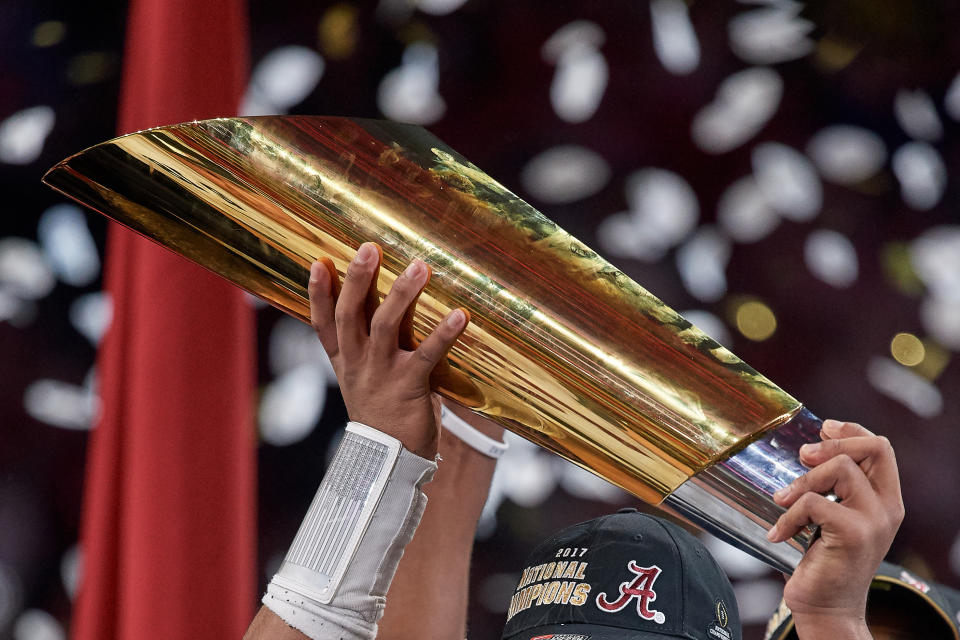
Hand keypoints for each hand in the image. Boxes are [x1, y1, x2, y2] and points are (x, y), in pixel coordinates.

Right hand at [308, 242, 469, 458]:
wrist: (391, 461)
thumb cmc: (383, 412)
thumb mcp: (364, 377)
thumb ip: (367, 344)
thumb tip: (382, 302)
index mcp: (345, 360)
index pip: (324, 323)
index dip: (318, 294)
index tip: (319, 262)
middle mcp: (358, 363)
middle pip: (351, 314)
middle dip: (359, 280)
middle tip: (369, 247)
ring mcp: (382, 374)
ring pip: (385, 326)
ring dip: (402, 294)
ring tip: (419, 266)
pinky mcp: (410, 387)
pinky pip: (427, 355)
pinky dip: (443, 334)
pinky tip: (460, 315)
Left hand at [767, 420, 903, 637]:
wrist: (826, 607)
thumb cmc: (822, 561)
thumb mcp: (832, 517)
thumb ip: (830, 488)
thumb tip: (806, 450)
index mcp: (884, 500)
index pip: (881, 448)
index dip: (851, 430)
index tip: (823, 428)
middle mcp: (887, 508)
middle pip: (872, 448)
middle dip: (831, 444)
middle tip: (802, 457)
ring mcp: (874, 520)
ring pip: (839, 468)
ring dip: (802, 481)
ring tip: (782, 501)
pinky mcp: (854, 534)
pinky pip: (813, 502)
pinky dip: (788, 515)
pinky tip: (778, 533)